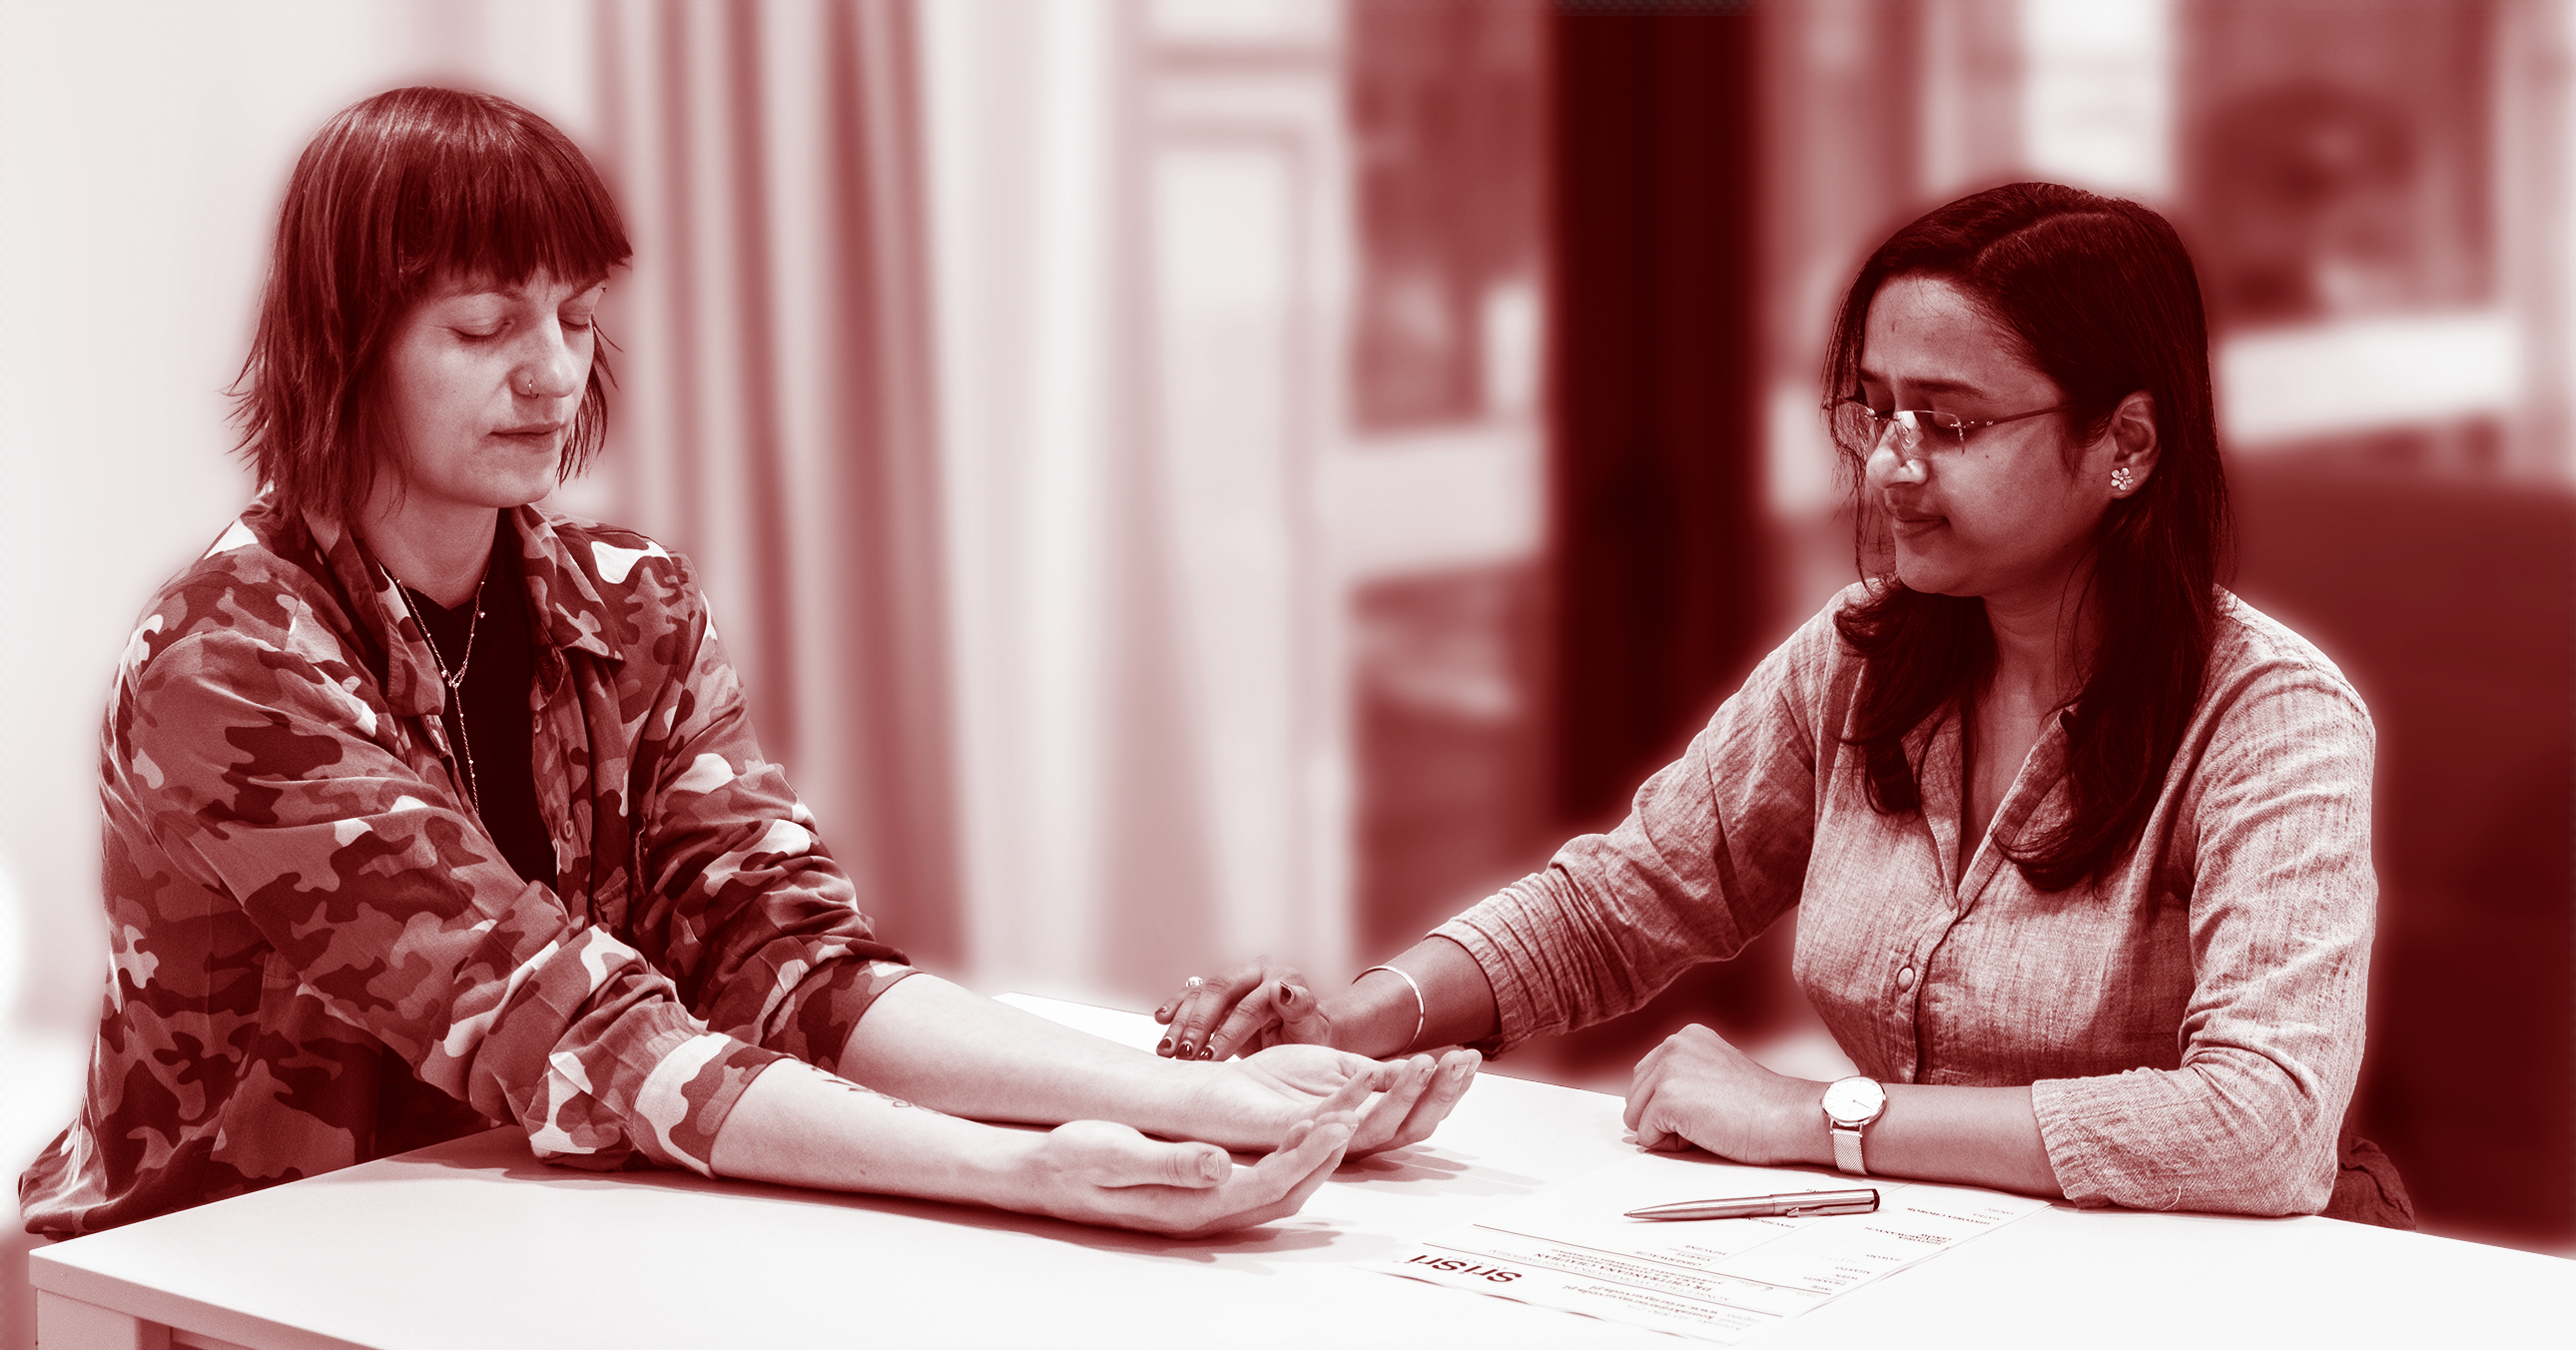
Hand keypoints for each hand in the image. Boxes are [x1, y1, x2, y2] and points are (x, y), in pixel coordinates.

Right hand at [1008, 1113, 1355, 1236]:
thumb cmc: (1073, 1159)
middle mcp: (1205, 1212)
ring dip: (1314, 1158)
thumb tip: (1220, 1164)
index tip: (1340, 1121)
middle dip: (1327, 1154)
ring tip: (1342, 1118)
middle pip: (1286, 1191)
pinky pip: (1260, 1181)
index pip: (1267, 1182)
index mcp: (1191, 1203)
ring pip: (1278, 1189)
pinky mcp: (1200, 1192)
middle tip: (1358, 1112)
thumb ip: (1171, 1162)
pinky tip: (1299, 1134)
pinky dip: (1291, 1158)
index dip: (1308, 1153)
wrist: (1040, 1172)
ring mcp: (1204, 1205)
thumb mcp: (1115, 1153)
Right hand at [1154, 960, 1332, 1059]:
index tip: (1212, 1057)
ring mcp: (1235, 979)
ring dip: (1181, 1022)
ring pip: (1201, 993)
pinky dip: (1175, 1008)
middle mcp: (1256, 972)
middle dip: (1199, 1025)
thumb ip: (1300, 1008)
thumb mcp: (1310, 1030)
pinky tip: (1161, 1020)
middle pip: (1220, 991)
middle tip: (1185, 1054)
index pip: (1249, 1005)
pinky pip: (1192, 994)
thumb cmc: (1306, 1038)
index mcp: (1282, 977)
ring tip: (1167, 1051)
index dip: (1229, 1033)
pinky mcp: (1218, 991)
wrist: (1299, 1036)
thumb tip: (1283, 990)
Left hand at [1217, 1043, 1479, 1154]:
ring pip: (1374, 1132)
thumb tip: (1418, 1068)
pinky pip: (1325, 1125)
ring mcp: (1319, 1141)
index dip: (1446, 1089)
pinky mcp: (1286, 1134)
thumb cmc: (1269, 1082)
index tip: (1470, 1056)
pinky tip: (1371, 1077)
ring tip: (1426, 1066)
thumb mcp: (1334, 1069)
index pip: (1415, 1113)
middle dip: (1438, 1095)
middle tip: (1460, 1061)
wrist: (1214, 1090)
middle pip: (1407, 1129)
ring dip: (1403, 1097)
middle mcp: (1347, 1141)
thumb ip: (1373, 1075)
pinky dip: (1351, 1103)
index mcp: (1362, 1124)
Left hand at [1621, 1024, 1820, 1165]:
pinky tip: (1704, 1133)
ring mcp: (1667, 1070)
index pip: (1645, 1076)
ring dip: (1666, 1131)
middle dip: (1662, 1117)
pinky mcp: (1667, 1098)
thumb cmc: (1762, 1105)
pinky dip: (1670, 1146)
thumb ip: (1684, 1076)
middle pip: (1635, 1096)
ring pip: (1636, 1117)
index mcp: (1685, 1037)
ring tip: (1707, 1123)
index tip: (1707, 1105)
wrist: (1788, 1117)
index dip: (1671, 1103)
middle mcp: (1673, 1045)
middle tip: (1708, 1117)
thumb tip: (1648, 1103)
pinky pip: (1646, 1136)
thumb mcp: (1716, 1072)